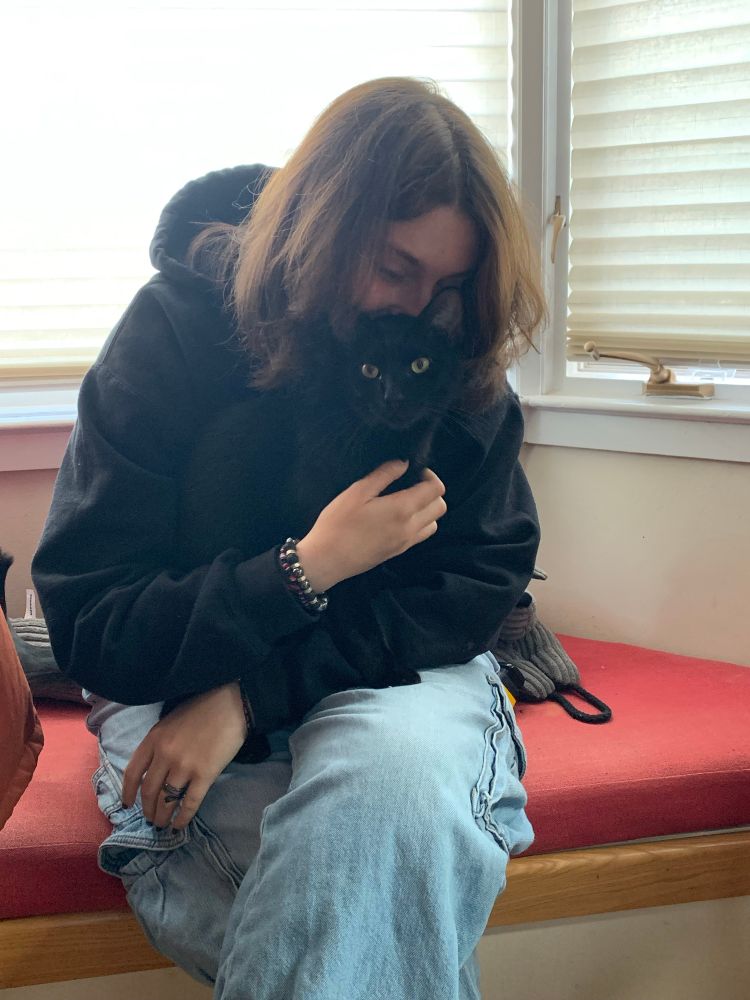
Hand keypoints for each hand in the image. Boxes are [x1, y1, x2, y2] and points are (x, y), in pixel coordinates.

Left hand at [121, 681, 247, 829]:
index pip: (132, 772)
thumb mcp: (170, 722)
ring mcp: (184, 766)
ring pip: (166, 800)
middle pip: (148, 791)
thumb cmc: (201, 709)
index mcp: (154, 739)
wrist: (230, 704)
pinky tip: (179, 825)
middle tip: (150, 819)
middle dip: (147, 810)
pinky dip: (182, 818)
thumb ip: (159, 744)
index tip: (127, 805)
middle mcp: (165, 755)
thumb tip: (152, 769)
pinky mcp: (205, 775)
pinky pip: (189, 803)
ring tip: (162, 825)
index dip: (127, 792)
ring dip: (162, 817)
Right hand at [297, 461, 446, 591]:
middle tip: (411, 484)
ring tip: (406, 501)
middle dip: (431, 491)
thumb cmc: (338, 523)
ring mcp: (406, 542)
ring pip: (433, 523)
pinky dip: (419, 523)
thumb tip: (404, 463)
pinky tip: (398, 517)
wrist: (327, 560)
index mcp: (402, 509)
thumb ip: (384, 475)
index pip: (436, 489)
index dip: (429, 476)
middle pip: (440, 506)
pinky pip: (421, 535)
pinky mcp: (398, 552)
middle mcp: (410, 527)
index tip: (413, 471)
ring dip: (426, 509)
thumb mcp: (357, 492)